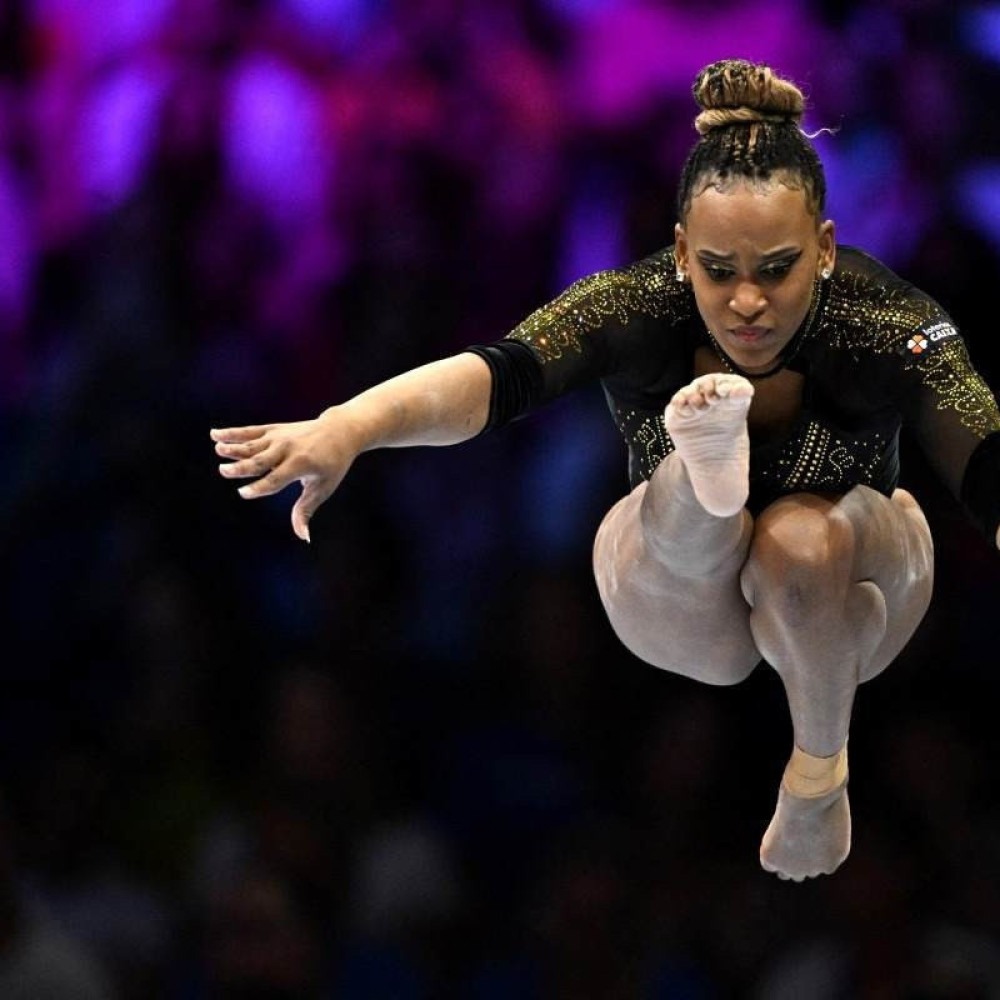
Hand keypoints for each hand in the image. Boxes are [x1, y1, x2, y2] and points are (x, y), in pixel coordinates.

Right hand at [211, 410, 357, 541]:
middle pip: (261, 460)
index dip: (259, 487)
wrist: (339, 431)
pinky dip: (233, 433)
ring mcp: (279, 437)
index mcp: (300, 465)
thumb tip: (303, 537)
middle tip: (223, 471)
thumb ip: (306, 510)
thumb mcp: (322, 488)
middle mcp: (288, 449)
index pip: (276, 479)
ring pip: (253, 444)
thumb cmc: (332, 465)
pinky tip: (214, 435)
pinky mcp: (274, 429)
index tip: (243, 493)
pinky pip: (251, 432)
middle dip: (242, 467)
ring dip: (234, 447)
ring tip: (218, 449)